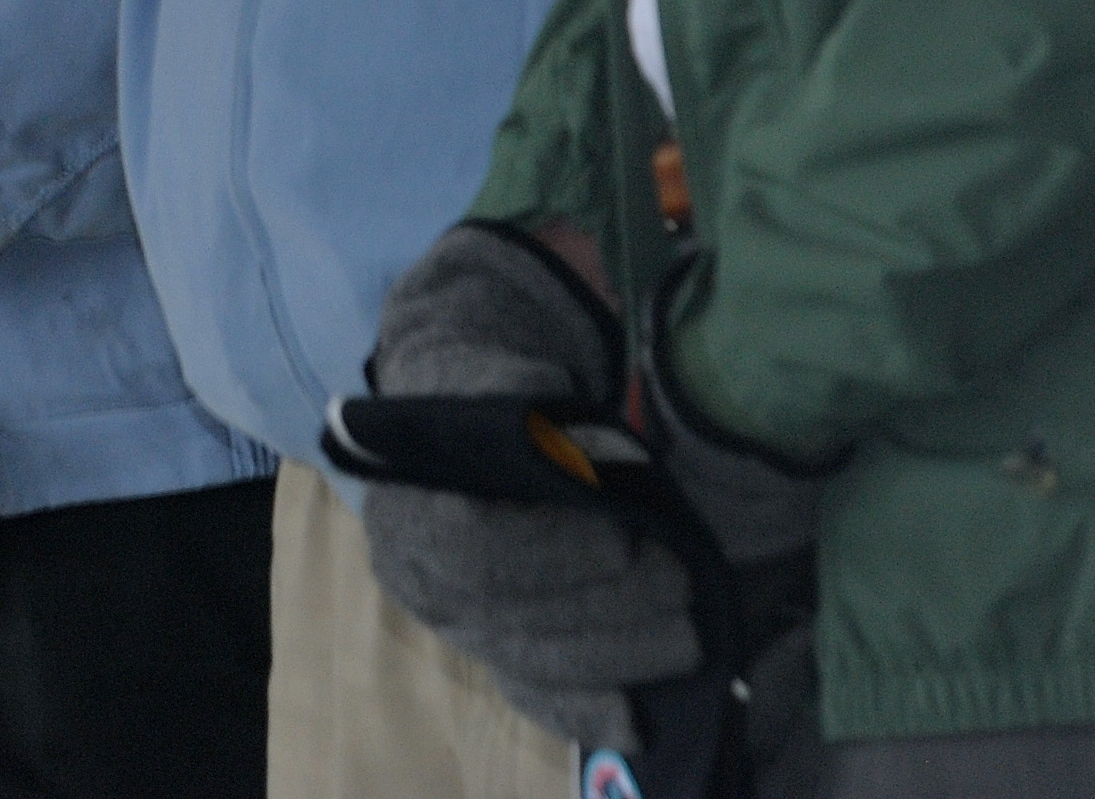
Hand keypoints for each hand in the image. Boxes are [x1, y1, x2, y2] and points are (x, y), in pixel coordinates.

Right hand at [356, 222, 680, 755]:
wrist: (458, 408)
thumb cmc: (493, 389)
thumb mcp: (500, 376)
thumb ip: (516, 399)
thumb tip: (550, 424)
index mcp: (406, 495)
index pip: (473, 544)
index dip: (551, 551)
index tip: (623, 537)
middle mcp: (413, 568)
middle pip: (511, 615)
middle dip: (605, 609)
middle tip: (680, 588)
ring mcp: (447, 616)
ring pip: (527, 659)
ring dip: (614, 656)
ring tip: (687, 633)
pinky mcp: (483, 647)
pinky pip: (528, 692)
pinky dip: (581, 710)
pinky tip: (634, 719)